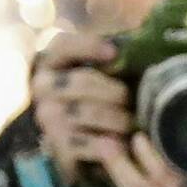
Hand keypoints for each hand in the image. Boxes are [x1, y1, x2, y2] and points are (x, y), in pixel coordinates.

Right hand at [30, 30, 133, 183]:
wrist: (83, 149)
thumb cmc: (100, 101)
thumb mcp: (103, 74)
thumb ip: (116, 56)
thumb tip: (144, 37)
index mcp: (51, 62)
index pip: (62, 44)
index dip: (89, 45)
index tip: (114, 53)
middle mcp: (42, 87)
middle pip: (81, 81)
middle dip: (114, 91)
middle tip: (131, 100)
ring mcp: (47, 118)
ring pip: (86, 112)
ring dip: (117, 119)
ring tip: (131, 123)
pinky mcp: (58, 147)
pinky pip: (88, 142)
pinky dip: (110, 144)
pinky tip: (121, 144)